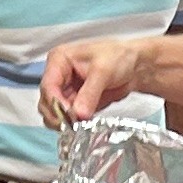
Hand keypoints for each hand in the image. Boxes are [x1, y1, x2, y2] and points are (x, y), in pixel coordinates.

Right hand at [39, 38, 155, 129]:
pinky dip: (72, 124)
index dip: (55, 103)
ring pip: (53, 113)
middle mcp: (58, 75)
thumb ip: (89, 93)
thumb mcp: (103, 71)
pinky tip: (83, 125)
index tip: (69, 115)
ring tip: (80, 125)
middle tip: (74, 124)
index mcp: (59, 60)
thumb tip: (78, 114)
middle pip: (46, 102)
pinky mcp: (74, 103)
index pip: (48, 85)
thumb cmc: (119, 57)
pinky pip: (66, 118)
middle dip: (58, 115)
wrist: (135, 67)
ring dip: (63, 122)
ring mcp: (65, 91)